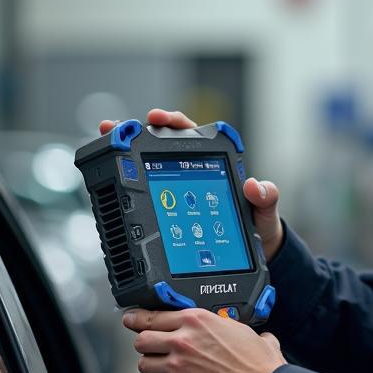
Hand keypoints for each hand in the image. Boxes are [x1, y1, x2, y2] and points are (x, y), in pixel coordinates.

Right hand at [100, 108, 284, 260]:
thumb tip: (256, 185)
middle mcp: (191, 173)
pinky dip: (129, 186)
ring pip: (149, 168)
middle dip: (139, 131)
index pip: (191, 136)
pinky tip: (114, 182)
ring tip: (106, 144)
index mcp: (214, 164)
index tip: (161, 119)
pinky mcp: (167, 210)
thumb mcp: (264, 213)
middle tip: (122, 128)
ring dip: (127, 156)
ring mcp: (177, 191)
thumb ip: (266, 199)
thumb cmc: (257, 225)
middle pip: (162, 145)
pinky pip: (147, 195)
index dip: (174, 123)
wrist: (247, 253)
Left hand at [124, 308, 285, 372]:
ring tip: (160, 365)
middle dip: (143, 342)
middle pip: (142, 338)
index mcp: (197, 319)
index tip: (132, 318)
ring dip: (150, 364)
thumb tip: (233, 326)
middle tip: (148, 344)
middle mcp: (183, 339)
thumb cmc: (257, 362)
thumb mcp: (242, 329)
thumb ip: (227, 324)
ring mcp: (179, 363)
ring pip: (144, 362)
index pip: (154, 315)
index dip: (138, 317)